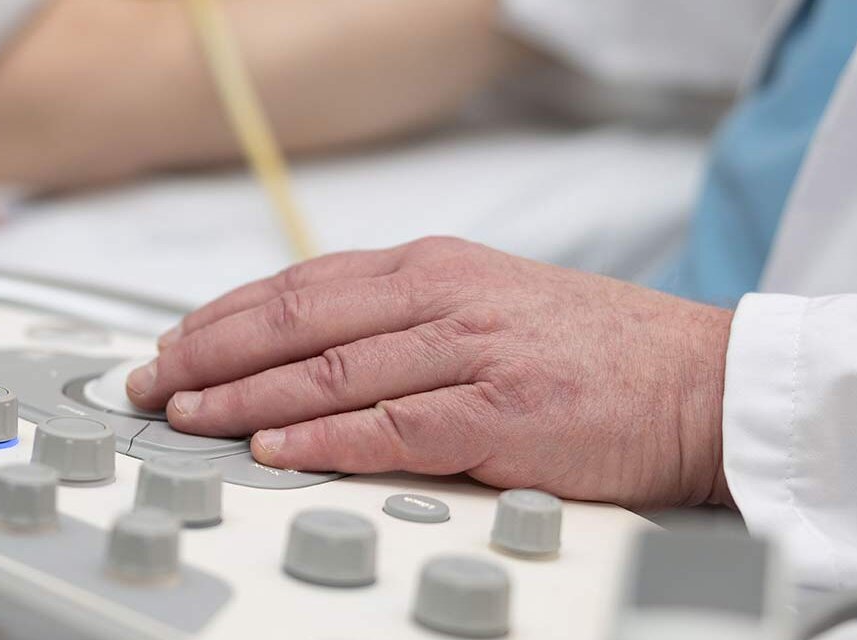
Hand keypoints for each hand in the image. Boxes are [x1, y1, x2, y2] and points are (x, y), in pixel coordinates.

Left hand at [126, 237, 734, 508]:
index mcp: (437, 270)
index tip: (171, 345)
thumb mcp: (492, 307)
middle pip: (297, 319)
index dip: (224, 317)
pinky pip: (393, 427)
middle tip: (151, 384)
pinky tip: (273, 452)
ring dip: (246, 397)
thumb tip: (312, 349)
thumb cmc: (600, 356)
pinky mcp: (503, 412)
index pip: (301, 284)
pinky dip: (324, 440)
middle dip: (211, 353)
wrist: (705, 384)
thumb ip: (406, 321)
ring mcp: (473, 352)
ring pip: (331, 371)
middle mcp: (445, 299)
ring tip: (187, 416)